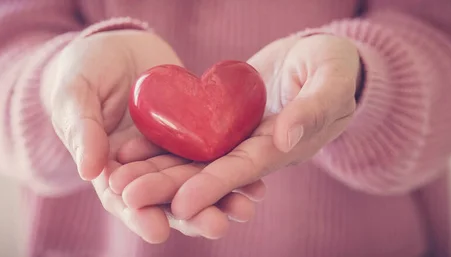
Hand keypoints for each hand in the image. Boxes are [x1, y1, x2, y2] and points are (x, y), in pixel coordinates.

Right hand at [44, 30, 258, 242]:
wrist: (120, 45)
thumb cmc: (85, 69)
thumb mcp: (75, 94)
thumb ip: (82, 130)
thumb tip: (89, 172)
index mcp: (110, 167)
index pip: (123, 199)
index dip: (140, 215)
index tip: (158, 231)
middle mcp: (146, 168)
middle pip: (168, 199)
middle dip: (192, 215)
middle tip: (216, 226)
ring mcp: (174, 152)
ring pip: (198, 182)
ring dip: (221, 198)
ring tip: (245, 208)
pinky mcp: (197, 133)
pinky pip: (217, 154)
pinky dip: (236, 169)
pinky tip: (257, 182)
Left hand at [122, 34, 359, 224]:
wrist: (319, 57)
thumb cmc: (336, 67)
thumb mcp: (332, 81)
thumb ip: (314, 108)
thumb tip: (285, 137)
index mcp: (281, 147)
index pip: (242, 171)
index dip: (213, 187)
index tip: (180, 204)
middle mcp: (252, 149)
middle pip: (205, 172)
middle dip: (166, 187)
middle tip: (126, 196)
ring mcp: (233, 136)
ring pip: (188, 158)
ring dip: (152, 170)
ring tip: (114, 180)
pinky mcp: (220, 119)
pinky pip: (186, 133)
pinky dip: (158, 142)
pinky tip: (127, 147)